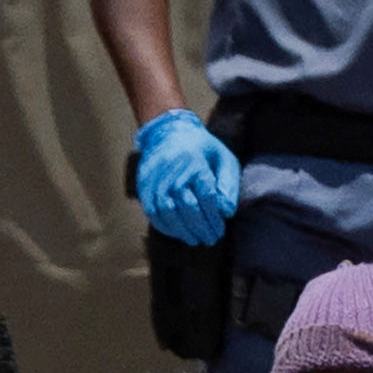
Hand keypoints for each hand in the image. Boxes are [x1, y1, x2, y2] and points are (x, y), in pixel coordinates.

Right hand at [134, 109, 240, 245]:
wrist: (169, 133)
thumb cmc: (202, 150)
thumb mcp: (223, 159)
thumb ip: (228, 185)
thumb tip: (226, 212)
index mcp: (195, 161)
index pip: (207, 196)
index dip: (214, 217)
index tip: (220, 229)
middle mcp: (173, 169)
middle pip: (187, 206)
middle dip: (201, 227)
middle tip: (210, 239)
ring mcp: (156, 178)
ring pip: (168, 211)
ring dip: (183, 231)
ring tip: (195, 239)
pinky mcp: (144, 185)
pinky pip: (152, 211)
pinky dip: (166, 226)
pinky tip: (178, 232)